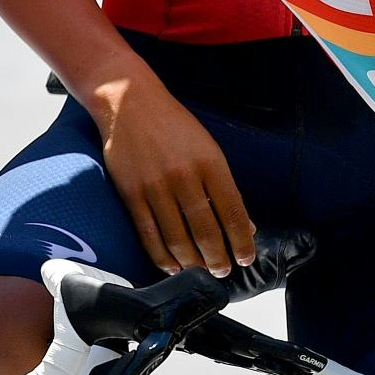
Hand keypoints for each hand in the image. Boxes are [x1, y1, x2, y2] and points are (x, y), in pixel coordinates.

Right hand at [90, 76, 255, 276]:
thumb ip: (225, 187)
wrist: (128, 102)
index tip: (247, 258)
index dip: (242, 240)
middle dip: (218, 258)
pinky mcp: (130, 192)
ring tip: (200, 272)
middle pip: (206, 230)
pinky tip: (172, 266)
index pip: (233, 212)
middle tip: (223, 271)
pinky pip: (148, 234)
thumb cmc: (173, 125)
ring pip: (177, 237)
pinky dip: (161, 256)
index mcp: (210, 162)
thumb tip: (246, 225)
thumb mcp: (208, 148)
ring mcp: (154, 186)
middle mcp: (183, 175)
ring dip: (192, 262)